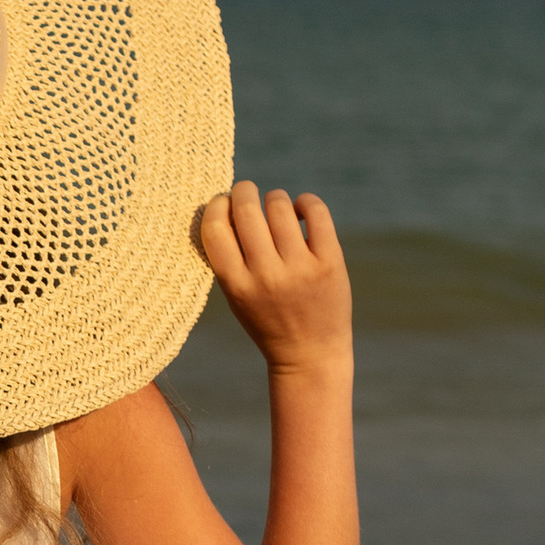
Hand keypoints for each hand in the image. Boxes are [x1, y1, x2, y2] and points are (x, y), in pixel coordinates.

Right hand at [197, 182, 351, 376]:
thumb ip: (229, 259)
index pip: (215, 228)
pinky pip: (315, 212)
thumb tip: (228, 205)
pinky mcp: (329, 262)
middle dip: (244, 191)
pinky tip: (301, 209)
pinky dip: (306, 202)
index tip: (223, 203)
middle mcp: (266, 275)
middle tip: (247, 192)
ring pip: (279, 206)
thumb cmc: (267, 319)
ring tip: (277, 207)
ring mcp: (299, 268)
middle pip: (246, 210)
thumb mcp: (237, 297)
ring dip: (275, 199)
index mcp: (236, 285)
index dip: (216, 205)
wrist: (310, 353)